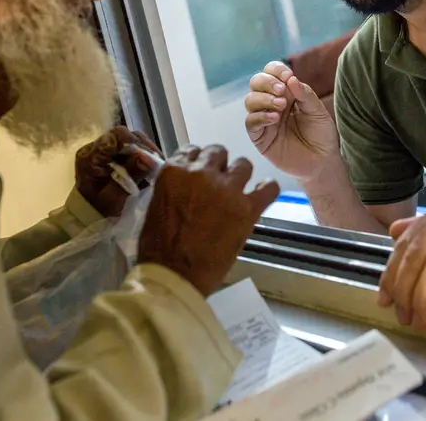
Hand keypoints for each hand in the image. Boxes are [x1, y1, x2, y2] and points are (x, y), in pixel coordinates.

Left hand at [75, 126, 161, 216]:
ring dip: (145, 151)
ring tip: (156, 165)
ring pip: (130, 140)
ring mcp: (105, 150)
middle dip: (144, 147)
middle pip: (124, 136)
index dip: (136, 142)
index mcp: (90, 157)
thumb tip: (148, 158)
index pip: (114, 137)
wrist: (88, 215)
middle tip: (158, 162)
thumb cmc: (98, 209)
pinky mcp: (113, 154)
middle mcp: (96, 148)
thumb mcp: (113, 197)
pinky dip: (143, 156)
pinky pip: (131, 148)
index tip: (151, 156)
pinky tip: (150, 168)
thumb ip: (129, 177)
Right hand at [137, 145, 279, 296]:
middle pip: (218, 152)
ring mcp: (227, 190)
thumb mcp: (156, 205)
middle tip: (218, 184)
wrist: (174, 275)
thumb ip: (175, 186)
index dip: (199, 162)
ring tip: (238, 192)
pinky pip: (269, 188)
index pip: (193, 150)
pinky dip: (267, 189)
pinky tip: (262, 195)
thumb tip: (187, 182)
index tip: (202, 174)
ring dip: (240, 176)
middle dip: (219, 166)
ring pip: (244, 165)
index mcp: (175, 171)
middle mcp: (202, 173)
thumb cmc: (158, 247)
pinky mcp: (247, 209)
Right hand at [244, 61, 339, 180]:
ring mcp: (264, 119)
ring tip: (281, 106)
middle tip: (281, 90)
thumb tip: (291, 79)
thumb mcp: (318, 111)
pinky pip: (250, 122)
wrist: (322, 161)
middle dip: (266, 82)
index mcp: (286, 92)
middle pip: (256, 82)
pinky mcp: (260, 137)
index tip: (288, 76)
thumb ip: (305, 94)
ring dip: (264, 99)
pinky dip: (259, 117)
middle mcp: (272, 102)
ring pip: (250, 100)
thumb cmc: (321, 134)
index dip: (276, 70)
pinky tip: (274, 118)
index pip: (272, 72)